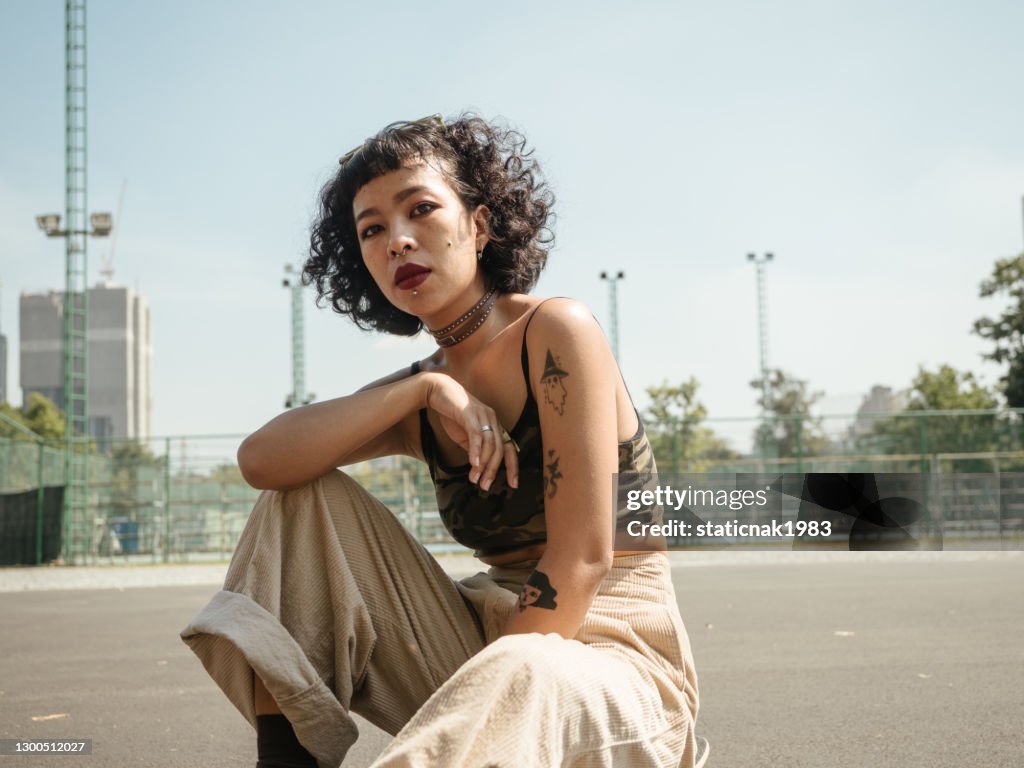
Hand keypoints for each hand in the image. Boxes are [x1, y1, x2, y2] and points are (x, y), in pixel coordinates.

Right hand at [424, 373, 518, 490]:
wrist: (437, 391)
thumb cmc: (452, 413)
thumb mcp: (465, 435)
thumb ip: (474, 448)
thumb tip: (479, 467)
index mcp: (494, 425)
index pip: (509, 448)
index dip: (513, 467)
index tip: (513, 484)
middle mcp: (493, 419)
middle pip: (500, 450)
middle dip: (494, 470)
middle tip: (485, 486)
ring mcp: (483, 415)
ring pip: (490, 445)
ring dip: (483, 465)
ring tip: (476, 479)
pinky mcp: (470, 414)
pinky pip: (477, 436)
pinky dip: (476, 452)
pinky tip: (473, 464)